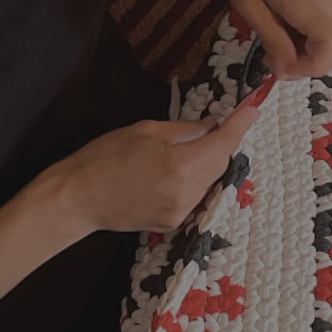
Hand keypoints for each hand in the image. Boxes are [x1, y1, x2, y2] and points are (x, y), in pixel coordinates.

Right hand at [55, 106, 259, 234]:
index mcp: (180, 165)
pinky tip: (174, 170)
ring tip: (187, 149)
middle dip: (221, 143)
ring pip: (209, 180)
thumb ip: (184, 130)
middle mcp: (187, 193)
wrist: (77, 200)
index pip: (224, 143)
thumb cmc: (103, 158)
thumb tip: (212, 125)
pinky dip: (194, 180)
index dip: (241, 124)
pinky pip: (195, 195)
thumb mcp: (145, 130)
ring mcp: (181, 212)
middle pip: (221, 163)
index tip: (253, 108)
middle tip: (215, 124)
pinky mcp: (173, 223)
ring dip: (207, 162)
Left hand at [228, 0, 331, 79]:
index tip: (280, 65)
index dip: (308, 68)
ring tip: (269, 30)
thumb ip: (270, 38)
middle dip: (297, 63)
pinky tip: (279, 22)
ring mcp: (329, 1)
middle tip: (268, 53)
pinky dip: (299, 36)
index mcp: (305, 4)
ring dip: (296, 50)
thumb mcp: (248, 3)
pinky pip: (318, 30)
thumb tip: (284, 71)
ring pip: (320, 43)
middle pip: (325, 52)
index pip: (330, 49)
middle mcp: (326, 4)